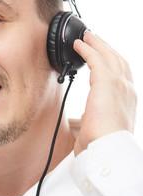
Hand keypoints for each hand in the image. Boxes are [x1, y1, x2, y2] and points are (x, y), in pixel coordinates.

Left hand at [73, 32, 136, 155]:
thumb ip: (92, 118)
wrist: (107, 146)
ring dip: (97, 44)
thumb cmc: (101, 143)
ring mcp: (119, 84)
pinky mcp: (107, 82)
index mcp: (126, 100)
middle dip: (106, 49)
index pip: (122, 75)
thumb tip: (81, 118)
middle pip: (117, 61)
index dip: (113, 63)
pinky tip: (79, 44)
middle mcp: (127, 89)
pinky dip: (87, 49)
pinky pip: (96, 59)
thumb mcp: (98, 128)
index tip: (103, 56)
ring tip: (87, 37)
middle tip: (94, 39)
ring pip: (108, 56)